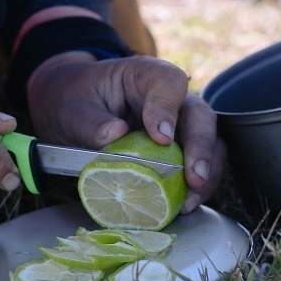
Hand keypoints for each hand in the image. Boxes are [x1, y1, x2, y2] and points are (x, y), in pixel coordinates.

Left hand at [25, 52, 224, 212]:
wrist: (71, 110)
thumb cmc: (74, 102)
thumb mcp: (72, 109)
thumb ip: (90, 121)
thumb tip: (115, 134)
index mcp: (144, 75)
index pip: (169, 83)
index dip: (168, 110)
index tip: (160, 138)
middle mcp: (170, 97)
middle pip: (200, 115)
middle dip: (201, 147)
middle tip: (193, 176)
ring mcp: (178, 123)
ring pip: (209, 141)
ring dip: (206, 172)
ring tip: (190, 199)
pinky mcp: (178, 148)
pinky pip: (197, 164)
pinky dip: (196, 186)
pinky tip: (184, 204)